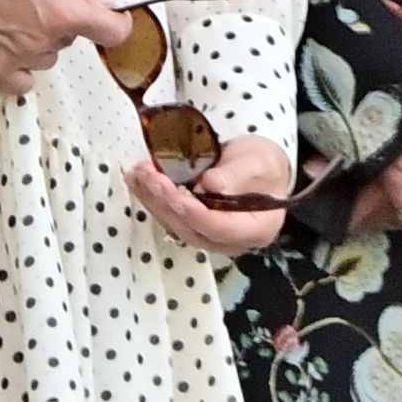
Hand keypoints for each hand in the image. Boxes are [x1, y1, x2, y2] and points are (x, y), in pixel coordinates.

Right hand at [0, 0, 131, 97]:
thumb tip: (104, 4)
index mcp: (66, 12)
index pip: (113, 32)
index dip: (116, 25)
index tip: (112, 21)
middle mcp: (48, 40)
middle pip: (70, 40)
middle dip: (60, 22)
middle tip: (33, 1)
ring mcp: (22, 58)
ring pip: (47, 57)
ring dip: (38, 42)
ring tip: (10, 16)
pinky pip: (23, 81)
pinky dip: (20, 67)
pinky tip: (7, 45)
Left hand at [127, 136, 293, 254]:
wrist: (260, 167)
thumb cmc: (264, 165)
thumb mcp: (259, 162)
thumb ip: (237, 174)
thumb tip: (211, 184)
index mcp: (256, 228)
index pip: (221, 228)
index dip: (195, 213)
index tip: (174, 195)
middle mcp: (230, 240)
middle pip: (193, 229)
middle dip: (166, 203)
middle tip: (148, 176)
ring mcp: (210, 235)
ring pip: (176, 225)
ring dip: (153, 200)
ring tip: (137, 175)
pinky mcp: (194, 226)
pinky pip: (171, 216)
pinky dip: (153, 198)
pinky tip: (138, 180)